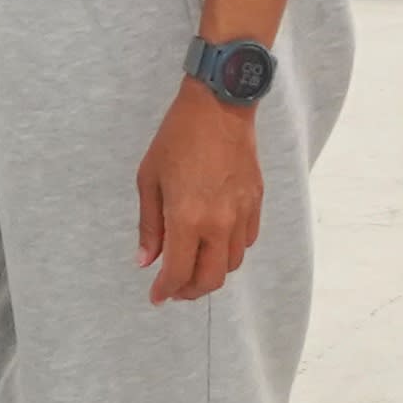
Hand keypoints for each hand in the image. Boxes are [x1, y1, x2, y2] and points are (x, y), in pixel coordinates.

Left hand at [137, 81, 266, 303]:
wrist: (219, 105)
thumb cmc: (177, 138)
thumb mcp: (149, 179)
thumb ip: (150, 225)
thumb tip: (146, 261)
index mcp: (188, 218)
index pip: (178, 272)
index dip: (165, 291)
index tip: (156, 296)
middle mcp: (219, 223)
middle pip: (210, 280)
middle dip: (189, 291)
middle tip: (174, 287)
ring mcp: (242, 214)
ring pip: (231, 264)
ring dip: (210, 272)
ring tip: (194, 264)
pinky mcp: (256, 202)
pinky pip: (247, 241)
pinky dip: (229, 251)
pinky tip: (215, 241)